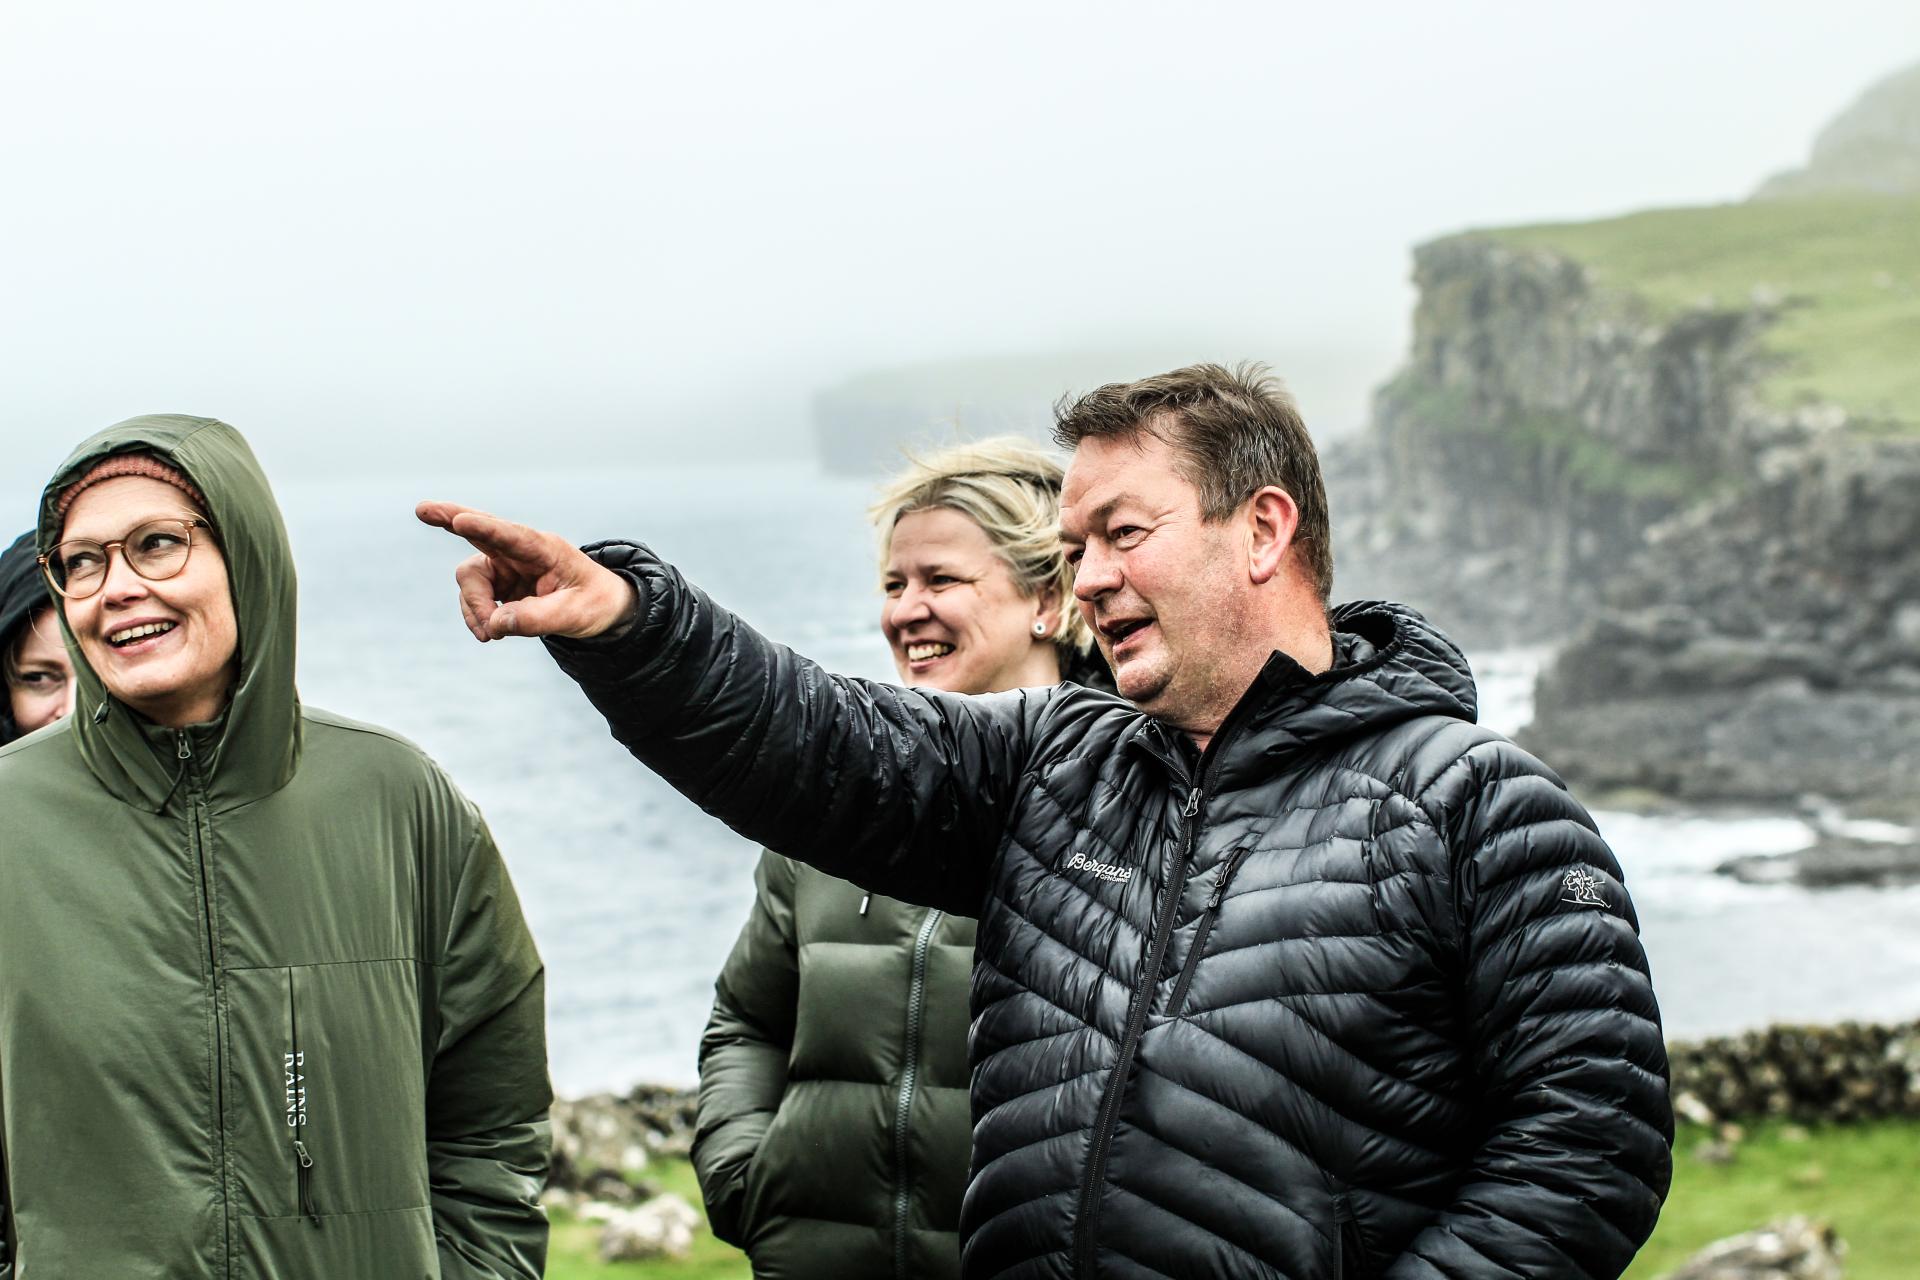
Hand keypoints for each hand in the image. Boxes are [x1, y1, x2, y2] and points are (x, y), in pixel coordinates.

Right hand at [415, 501, 637, 640]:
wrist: (598, 608)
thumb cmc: (592, 602)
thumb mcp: (574, 615)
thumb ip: (537, 619)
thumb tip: (495, 625)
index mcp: (544, 548)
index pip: (511, 536)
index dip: (484, 528)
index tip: (461, 521)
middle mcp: (519, 552)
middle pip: (478, 532)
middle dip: (449, 519)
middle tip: (421, 509)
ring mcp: (505, 566)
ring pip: (470, 579)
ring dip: (474, 607)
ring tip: (491, 635)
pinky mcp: (496, 584)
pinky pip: (473, 599)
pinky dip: (476, 617)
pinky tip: (490, 633)